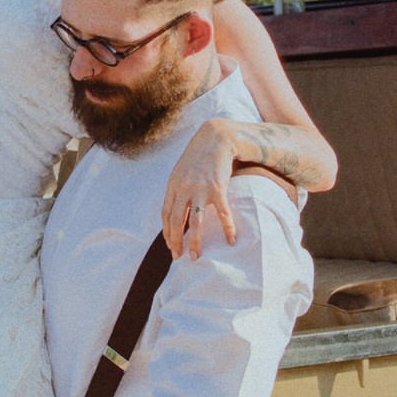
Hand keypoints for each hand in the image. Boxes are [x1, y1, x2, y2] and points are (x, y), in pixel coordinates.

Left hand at [161, 118, 240, 257]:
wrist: (216, 139)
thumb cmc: (199, 156)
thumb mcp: (181, 171)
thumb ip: (178, 188)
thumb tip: (177, 208)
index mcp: (173, 185)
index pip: (165, 214)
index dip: (167, 232)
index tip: (170, 245)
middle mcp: (184, 189)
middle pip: (175, 221)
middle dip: (175, 242)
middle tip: (178, 257)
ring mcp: (201, 190)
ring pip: (194, 222)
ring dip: (194, 242)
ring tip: (195, 256)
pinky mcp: (218, 189)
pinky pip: (222, 214)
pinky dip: (227, 228)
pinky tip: (230, 240)